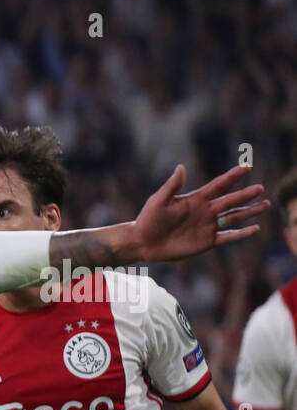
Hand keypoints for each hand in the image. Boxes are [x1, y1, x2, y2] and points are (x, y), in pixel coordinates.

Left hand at [130, 164, 267, 262]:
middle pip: (230, 201)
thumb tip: (180, 167)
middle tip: (260, 188)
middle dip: (245, 194)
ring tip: (266, 205)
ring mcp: (208, 226)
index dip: (232, 176)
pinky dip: (241, 234)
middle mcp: (205, 211)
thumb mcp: (159, 200)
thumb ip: (172, 186)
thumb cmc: (148, 219)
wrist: (143, 242)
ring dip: (249, 212)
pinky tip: (254, 229)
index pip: (219, 185)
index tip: (247, 167)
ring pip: (234, 217)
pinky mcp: (207, 241)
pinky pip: (228, 236)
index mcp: (196, 199)